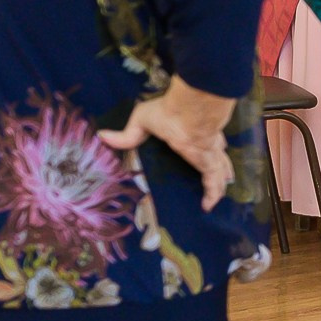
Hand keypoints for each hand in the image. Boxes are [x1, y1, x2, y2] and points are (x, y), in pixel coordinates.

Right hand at [100, 79, 235, 209]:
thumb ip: (127, 133)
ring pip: (217, 172)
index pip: (200, 142)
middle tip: (216, 176)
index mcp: (190, 132)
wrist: (189, 113)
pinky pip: (213, 183)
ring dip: (218, 183)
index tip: (201, 154)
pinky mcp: (209, 164)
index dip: (203, 148)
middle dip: (217, 166)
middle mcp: (204, 144)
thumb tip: (103, 136)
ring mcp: (209, 155)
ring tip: (215, 195)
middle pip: (214, 158)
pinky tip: (208, 207)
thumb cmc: (167, 113)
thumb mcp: (142, 120)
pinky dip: (212, 195)